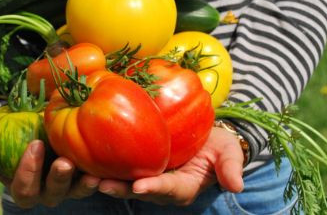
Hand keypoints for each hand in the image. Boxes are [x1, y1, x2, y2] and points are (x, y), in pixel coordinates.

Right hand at [0, 140, 100, 207]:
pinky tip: (107, 170)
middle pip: (52, 194)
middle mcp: (47, 193)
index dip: (28, 171)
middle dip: (57, 179)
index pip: (23, 188)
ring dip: (83, 185)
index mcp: (24, 187)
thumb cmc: (13, 144)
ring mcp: (69, 188)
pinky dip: (102, 179)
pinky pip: (95, 183)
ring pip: (76, 191)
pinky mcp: (87, 179)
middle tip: (63, 162)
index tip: (35, 144)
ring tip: (90, 174)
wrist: (39, 137)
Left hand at [97, 127, 244, 205]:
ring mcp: (149, 176)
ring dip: (108, 180)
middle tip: (102, 185)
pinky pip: (122, 167)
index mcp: (184, 186)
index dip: (155, 188)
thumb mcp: (228, 153)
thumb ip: (230, 167)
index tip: (140, 187)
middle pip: (140, 190)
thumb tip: (237, 185)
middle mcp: (163, 186)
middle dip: (122, 189)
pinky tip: (89, 157)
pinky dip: (107, 165)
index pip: (169, 189)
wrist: (205, 136)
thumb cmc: (218, 144)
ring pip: (126, 182)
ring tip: (89, 176)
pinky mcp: (138, 165)